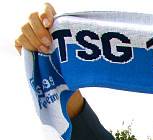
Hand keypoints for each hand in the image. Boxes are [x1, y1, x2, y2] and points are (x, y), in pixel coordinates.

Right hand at [15, 3, 83, 117]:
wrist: (60, 74)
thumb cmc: (69, 59)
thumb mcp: (72, 49)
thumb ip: (72, 40)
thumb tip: (87, 38)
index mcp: (50, 19)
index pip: (44, 8)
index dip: (45, 13)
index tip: (50, 24)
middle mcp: (37, 22)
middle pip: (31, 17)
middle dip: (40, 30)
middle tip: (49, 43)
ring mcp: (28, 31)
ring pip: (24, 28)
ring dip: (35, 40)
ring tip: (46, 50)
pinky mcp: (21, 41)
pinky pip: (20, 39)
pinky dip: (28, 45)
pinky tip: (37, 52)